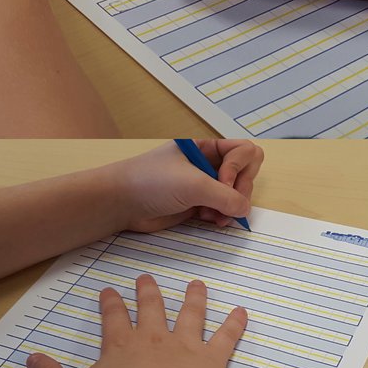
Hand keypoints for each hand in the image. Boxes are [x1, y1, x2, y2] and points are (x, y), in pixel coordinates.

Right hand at [27, 276, 259, 367]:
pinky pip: (226, 338)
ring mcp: (186, 347)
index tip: (109, 289)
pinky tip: (243, 312)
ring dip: (194, 297)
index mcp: (121, 346)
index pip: (113, 317)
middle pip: (151, 307)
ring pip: (191, 314)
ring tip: (197, 284)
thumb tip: (31, 357)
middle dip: (147, 291)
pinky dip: (235, 324)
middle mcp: (154, 339)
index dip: (110, 303)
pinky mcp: (211, 361)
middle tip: (146, 277)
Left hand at [109, 139, 263, 231]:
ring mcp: (204, 185)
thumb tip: (245, 210)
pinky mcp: (198, 204)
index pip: (244, 151)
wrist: (121, 203)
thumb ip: (225, 196)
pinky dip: (222, 216)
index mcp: (207, 147)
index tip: (222, 183)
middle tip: (224, 203)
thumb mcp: (193, 184)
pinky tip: (209, 220)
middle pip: (245, 173)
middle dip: (239, 190)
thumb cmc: (153, 182)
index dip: (239, 169)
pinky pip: (223, 209)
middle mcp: (209, 163)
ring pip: (236, 194)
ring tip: (214, 216)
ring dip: (231, 206)